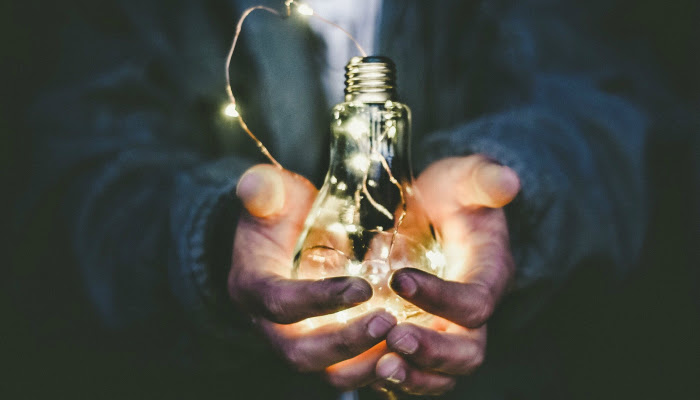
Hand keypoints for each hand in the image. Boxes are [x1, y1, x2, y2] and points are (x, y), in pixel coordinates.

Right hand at [228, 164, 396, 389]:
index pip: (279, 303)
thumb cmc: (280, 212)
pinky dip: (377, 367)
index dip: (318, 300)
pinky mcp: (324, 350)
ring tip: (404, 342)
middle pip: (301, 353)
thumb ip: (263, 189)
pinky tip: (409, 351)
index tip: (362, 287)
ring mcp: (298, 342)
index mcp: (252, 288)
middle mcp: (270, 326)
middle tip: (388, 322)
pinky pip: (349, 371)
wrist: (284, 236)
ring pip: (327, 373)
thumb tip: (254, 186)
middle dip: (345, 343)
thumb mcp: (271, 194)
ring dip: (365, 364)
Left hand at [375, 155, 519, 395]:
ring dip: (414, 377)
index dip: (442, 297)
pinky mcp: (424, 338)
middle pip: (467, 352)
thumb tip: (508, 181)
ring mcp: (448, 331)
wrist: (436, 212)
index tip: (399, 279)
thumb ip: (483, 179)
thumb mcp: (465, 178)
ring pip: (443, 374)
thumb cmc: (452, 195)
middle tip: (394, 339)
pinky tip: (364, 370)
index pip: (475, 302)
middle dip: (433, 352)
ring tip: (380, 368)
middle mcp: (472, 313)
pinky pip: (416, 373)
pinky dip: (394, 380)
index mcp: (488, 276)